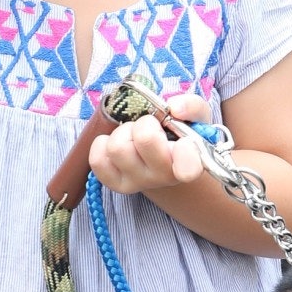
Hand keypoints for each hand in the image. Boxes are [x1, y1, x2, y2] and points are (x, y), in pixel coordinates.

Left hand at [89, 93, 212, 201]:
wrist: (162, 156)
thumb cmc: (179, 135)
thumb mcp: (195, 118)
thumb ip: (192, 106)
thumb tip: (175, 108)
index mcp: (189, 162)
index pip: (188, 168)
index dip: (185, 154)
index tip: (184, 142)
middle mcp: (164, 176)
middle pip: (145, 139)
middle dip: (144, 123)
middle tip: (151, 127)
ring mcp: (139, 182)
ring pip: (117, 147)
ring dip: (123, 132)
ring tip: (133, 135)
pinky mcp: (117, 184)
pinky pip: (97, 160)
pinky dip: (102, 144)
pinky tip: (117, 143)